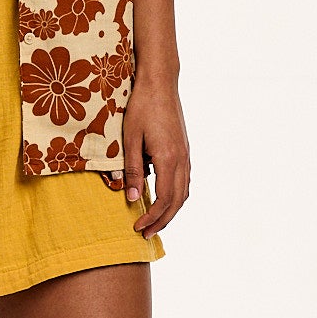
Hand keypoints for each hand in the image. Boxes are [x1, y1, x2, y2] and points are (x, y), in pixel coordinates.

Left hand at [122, 75, 189, 235]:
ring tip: (155, 222)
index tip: (136, 227)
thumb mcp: (130, 138)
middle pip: (177, 201)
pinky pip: (185, 181)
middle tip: (145, 234)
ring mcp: (186, 155)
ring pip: (184, 193)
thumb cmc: (141, 107)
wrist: (160, 83)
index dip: (151, 217)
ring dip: (171, 211)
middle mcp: (182, 160)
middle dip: (162, 221)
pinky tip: (164, 199)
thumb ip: (133, 169)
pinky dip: (176, 196)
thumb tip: (133, 198)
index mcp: (168, 159)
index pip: (164, 199)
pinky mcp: (185, 150)